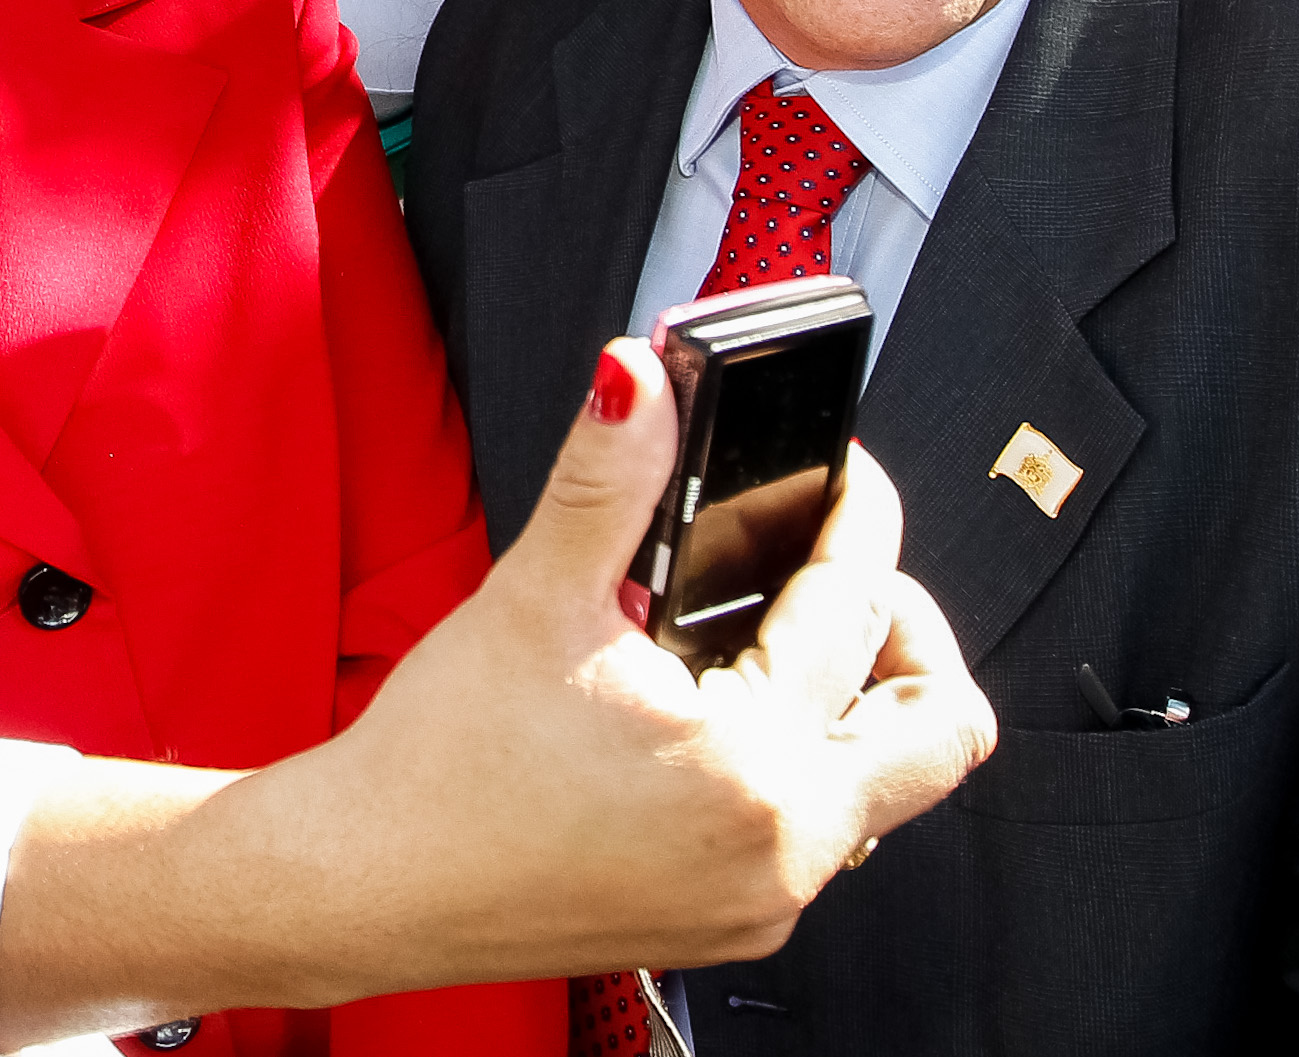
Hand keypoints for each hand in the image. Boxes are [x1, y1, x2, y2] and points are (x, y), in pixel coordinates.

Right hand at [0, 346, 992, 1043]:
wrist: (361, 884)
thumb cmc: (435, 773)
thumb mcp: (535, 597)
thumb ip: (608, 476)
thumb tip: (641, 376)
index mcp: (753, 768)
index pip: (859, 608)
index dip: (857, 511)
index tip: (843, 471)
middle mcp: (780, 851)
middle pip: (937, 729)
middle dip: (906, 632)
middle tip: (836, 577)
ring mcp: (757, 901)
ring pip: (882, 789)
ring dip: (852, 705)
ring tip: (772, 640)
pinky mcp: (722, 923)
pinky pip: (817, 837)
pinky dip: (798, 765)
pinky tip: (719, 713)